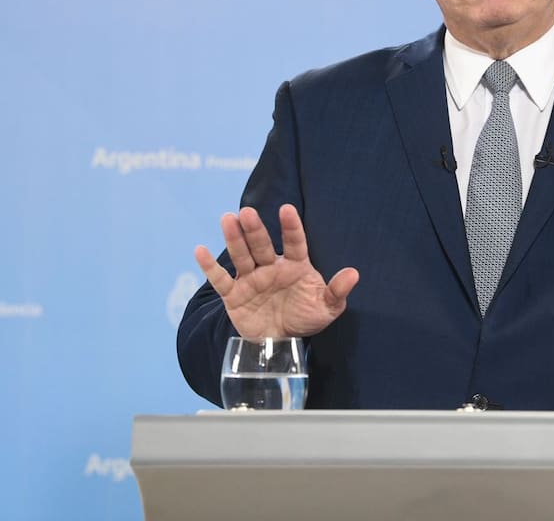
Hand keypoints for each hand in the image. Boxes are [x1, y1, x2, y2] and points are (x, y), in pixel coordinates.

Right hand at [193, 204, 358, 337]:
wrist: (282, 343)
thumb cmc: (305, 317)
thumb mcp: (326, 308)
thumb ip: (337, 291)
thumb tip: (354, 274)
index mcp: (295, 266)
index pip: (294, 243)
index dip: (291, 227)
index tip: (287, 209)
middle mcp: (271, 268)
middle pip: (262, 246)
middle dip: (255, 230)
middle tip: (247, 212)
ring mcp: (251, 279)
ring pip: (241, 256)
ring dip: (234, 239)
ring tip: (228, 219)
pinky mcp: (234, 296)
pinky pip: (220, 280)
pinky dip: (209, 267)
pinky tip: (199, 251)